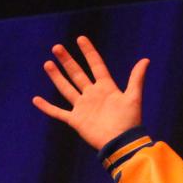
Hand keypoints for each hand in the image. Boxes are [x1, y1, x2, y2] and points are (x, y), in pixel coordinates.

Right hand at [33, 37, 148, 151]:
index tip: (80, 39)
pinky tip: (36, 99)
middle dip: (67, 61)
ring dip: (56, 77)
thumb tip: (146, 60)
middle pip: (77, 74)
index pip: (96, 65)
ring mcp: (83, 107)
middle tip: (57, 47)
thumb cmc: (129, 122)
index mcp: (106, 88)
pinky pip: (58, 112)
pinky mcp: (76, 120)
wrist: (121, 143)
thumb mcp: (133, 97)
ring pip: (66, 89)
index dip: (89, 52)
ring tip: (48, 63)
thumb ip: (136, 78)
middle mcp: (93, 95)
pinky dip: (47, 107)